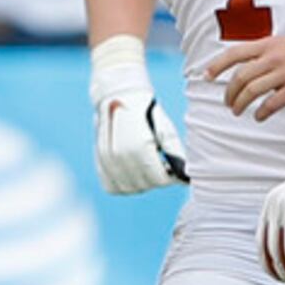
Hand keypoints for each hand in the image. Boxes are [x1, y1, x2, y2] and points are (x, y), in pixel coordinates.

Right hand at [90, 35, 187, 192]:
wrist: (118, 96)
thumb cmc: (146, 112)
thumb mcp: (166, 128)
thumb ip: (175, 152)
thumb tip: (185, 174)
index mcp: (139, 147)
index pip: (159, 179)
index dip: (170, 179)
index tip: (175, 173)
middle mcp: (121, 157)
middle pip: (145, 185)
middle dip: (157, 179)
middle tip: (162, 167)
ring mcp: (107, 161)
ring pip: (130, 188)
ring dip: (142, 183)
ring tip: (147, 168)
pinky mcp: (100, 164)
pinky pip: (113, 187)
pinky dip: (124, 185)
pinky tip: (133, 173)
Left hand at [205, 34, 284, 120]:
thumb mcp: (283, 44)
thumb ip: (264, 54)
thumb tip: (245, 67)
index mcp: (268, 45)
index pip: (234, 54)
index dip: (217, 65)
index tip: (206, 76)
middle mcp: (273, 58)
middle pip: (240, 77)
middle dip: (229, 93)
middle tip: (228, 103)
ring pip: (252, 91)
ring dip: (240, 104)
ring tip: (238, 111)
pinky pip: (271, 104)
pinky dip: (261, 112)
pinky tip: (259, 116)